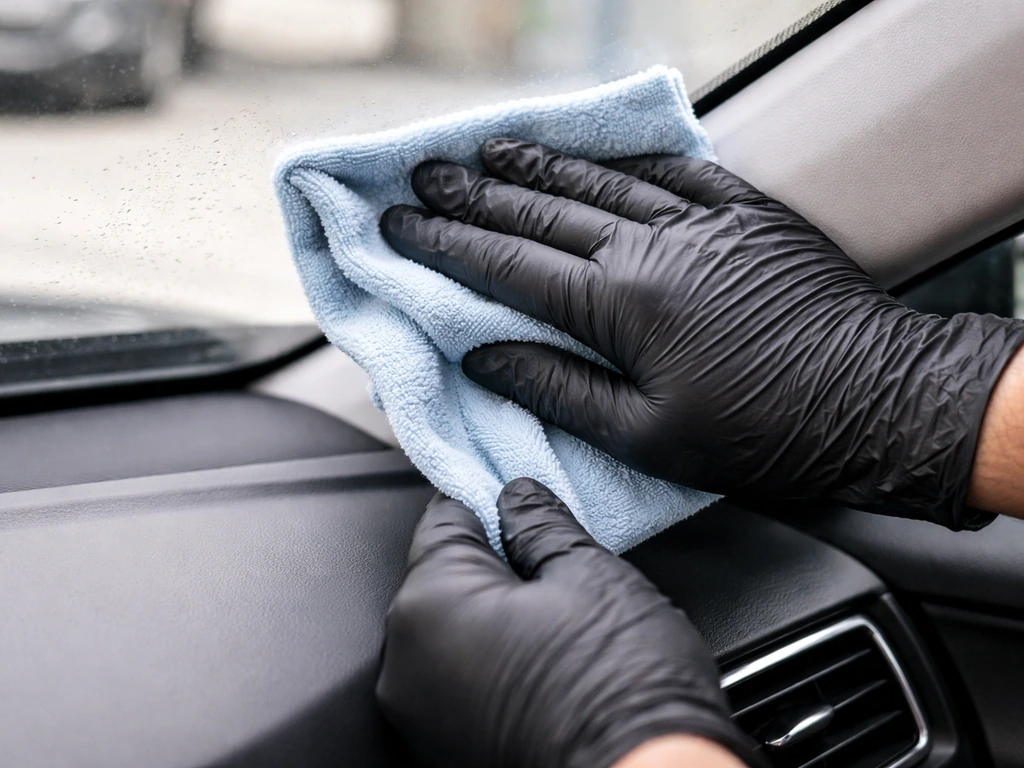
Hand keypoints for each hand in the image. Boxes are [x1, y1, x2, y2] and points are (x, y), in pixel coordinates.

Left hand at [376, 479, 761, 767]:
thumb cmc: (620, 694)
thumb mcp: (588, 574)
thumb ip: (540, 524)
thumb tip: (519, 498)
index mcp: (430, 604)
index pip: (446, 515)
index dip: (488, 496)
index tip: (515, 495)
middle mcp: (406, 662)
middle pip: (444, 575)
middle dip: (495, 561)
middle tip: (555, 566)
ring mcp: (421, 713)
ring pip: (451, 630)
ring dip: (492, 615)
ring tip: (557, 622)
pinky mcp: (442, 748)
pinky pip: (458, 679)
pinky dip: (490, 663)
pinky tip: (544, 664)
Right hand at [380, 139, 1023, 528]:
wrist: (879, 400)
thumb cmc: (763, 434)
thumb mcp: (646, 437)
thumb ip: (558, 388)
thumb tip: (484, 356)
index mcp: (622, 305)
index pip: (511, 266)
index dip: (448, 247)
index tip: (401, 228)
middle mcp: (655, 247)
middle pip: (544, 213)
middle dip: (475, 196)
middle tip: (426, 179)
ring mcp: (703, 222)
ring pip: (602, 182)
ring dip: (539, 168)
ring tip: (490, 152)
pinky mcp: (747, 215)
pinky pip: (677, 169)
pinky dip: (630, 159)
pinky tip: (601, 154)